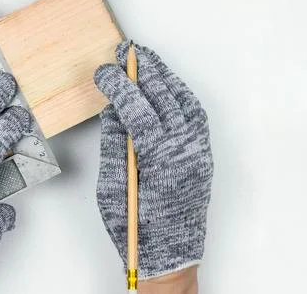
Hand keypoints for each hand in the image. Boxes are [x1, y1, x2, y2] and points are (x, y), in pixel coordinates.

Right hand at [94, 41, 213, 278]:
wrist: (170, 255)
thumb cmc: (138, 229)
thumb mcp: (114, 186)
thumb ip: (114, 144)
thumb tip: (112, 109)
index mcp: (159, 161)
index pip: (138, 109)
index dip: (120, 85)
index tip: (104, 71)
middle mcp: (184, 152)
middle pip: (165, 98)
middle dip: (144, 71)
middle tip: (126, 52)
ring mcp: (197, 153)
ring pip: (185, 103)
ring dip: (166, 78)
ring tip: (147, 61)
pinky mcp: (202, 156)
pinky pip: (196, 117)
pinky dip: (182, 97)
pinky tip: (168, 87)